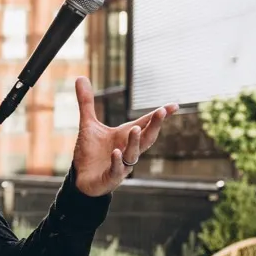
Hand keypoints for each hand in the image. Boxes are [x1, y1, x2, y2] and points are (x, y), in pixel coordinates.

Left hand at [71, 76, 178, 196]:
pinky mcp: (110, 177)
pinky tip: (116, 152)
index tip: (174, 105)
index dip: (158, 116)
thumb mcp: (88, 125)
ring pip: (133, 154)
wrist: (82, 178)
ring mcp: (121, 165)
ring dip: (135, 142)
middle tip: (161, 112)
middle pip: (146, 138)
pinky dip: (117, 161)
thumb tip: (81, 77)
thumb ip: (87, 103)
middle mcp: (127, 150)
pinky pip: (117, 170)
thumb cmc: (90, 152)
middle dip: (154, 126)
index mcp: (124, 136)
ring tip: (135, 129)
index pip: (144, 124)